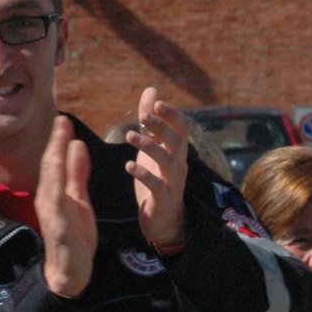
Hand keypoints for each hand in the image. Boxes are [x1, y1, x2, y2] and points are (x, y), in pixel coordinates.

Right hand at [36, 116, 95, 298]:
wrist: (72, 271)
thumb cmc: (74, 235)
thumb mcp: (79, 198)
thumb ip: (77, 173)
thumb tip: (76, 144)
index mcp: (55, 191)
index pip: (55, 161)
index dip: (59, 140)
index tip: (64, 119)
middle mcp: (48, 198)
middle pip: (50, 166)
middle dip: (55, 143)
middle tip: (61, 119)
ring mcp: (50, 212)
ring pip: (50, 180)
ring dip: (54, 158)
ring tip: (60, 139)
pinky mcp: (57, 227)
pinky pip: (56, 203)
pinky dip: (56, 186)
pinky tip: (58, 173)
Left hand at [125, 89, 189, 252]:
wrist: (165, 221)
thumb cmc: (159, 179)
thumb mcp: (154, 148)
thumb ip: (151, 121)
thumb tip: (151, 90)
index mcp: (177, 151)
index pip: (182, 128)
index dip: (172, 115)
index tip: (157, 103)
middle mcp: (179, 164)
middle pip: (176, 141)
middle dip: (161, 127)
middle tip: (143, 115)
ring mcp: (173, 182)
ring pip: (167, 161)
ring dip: (149, 146)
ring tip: (130, 135)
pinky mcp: (163, 199)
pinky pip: (156, 185)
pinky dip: (143, 174)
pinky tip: (129, 166)